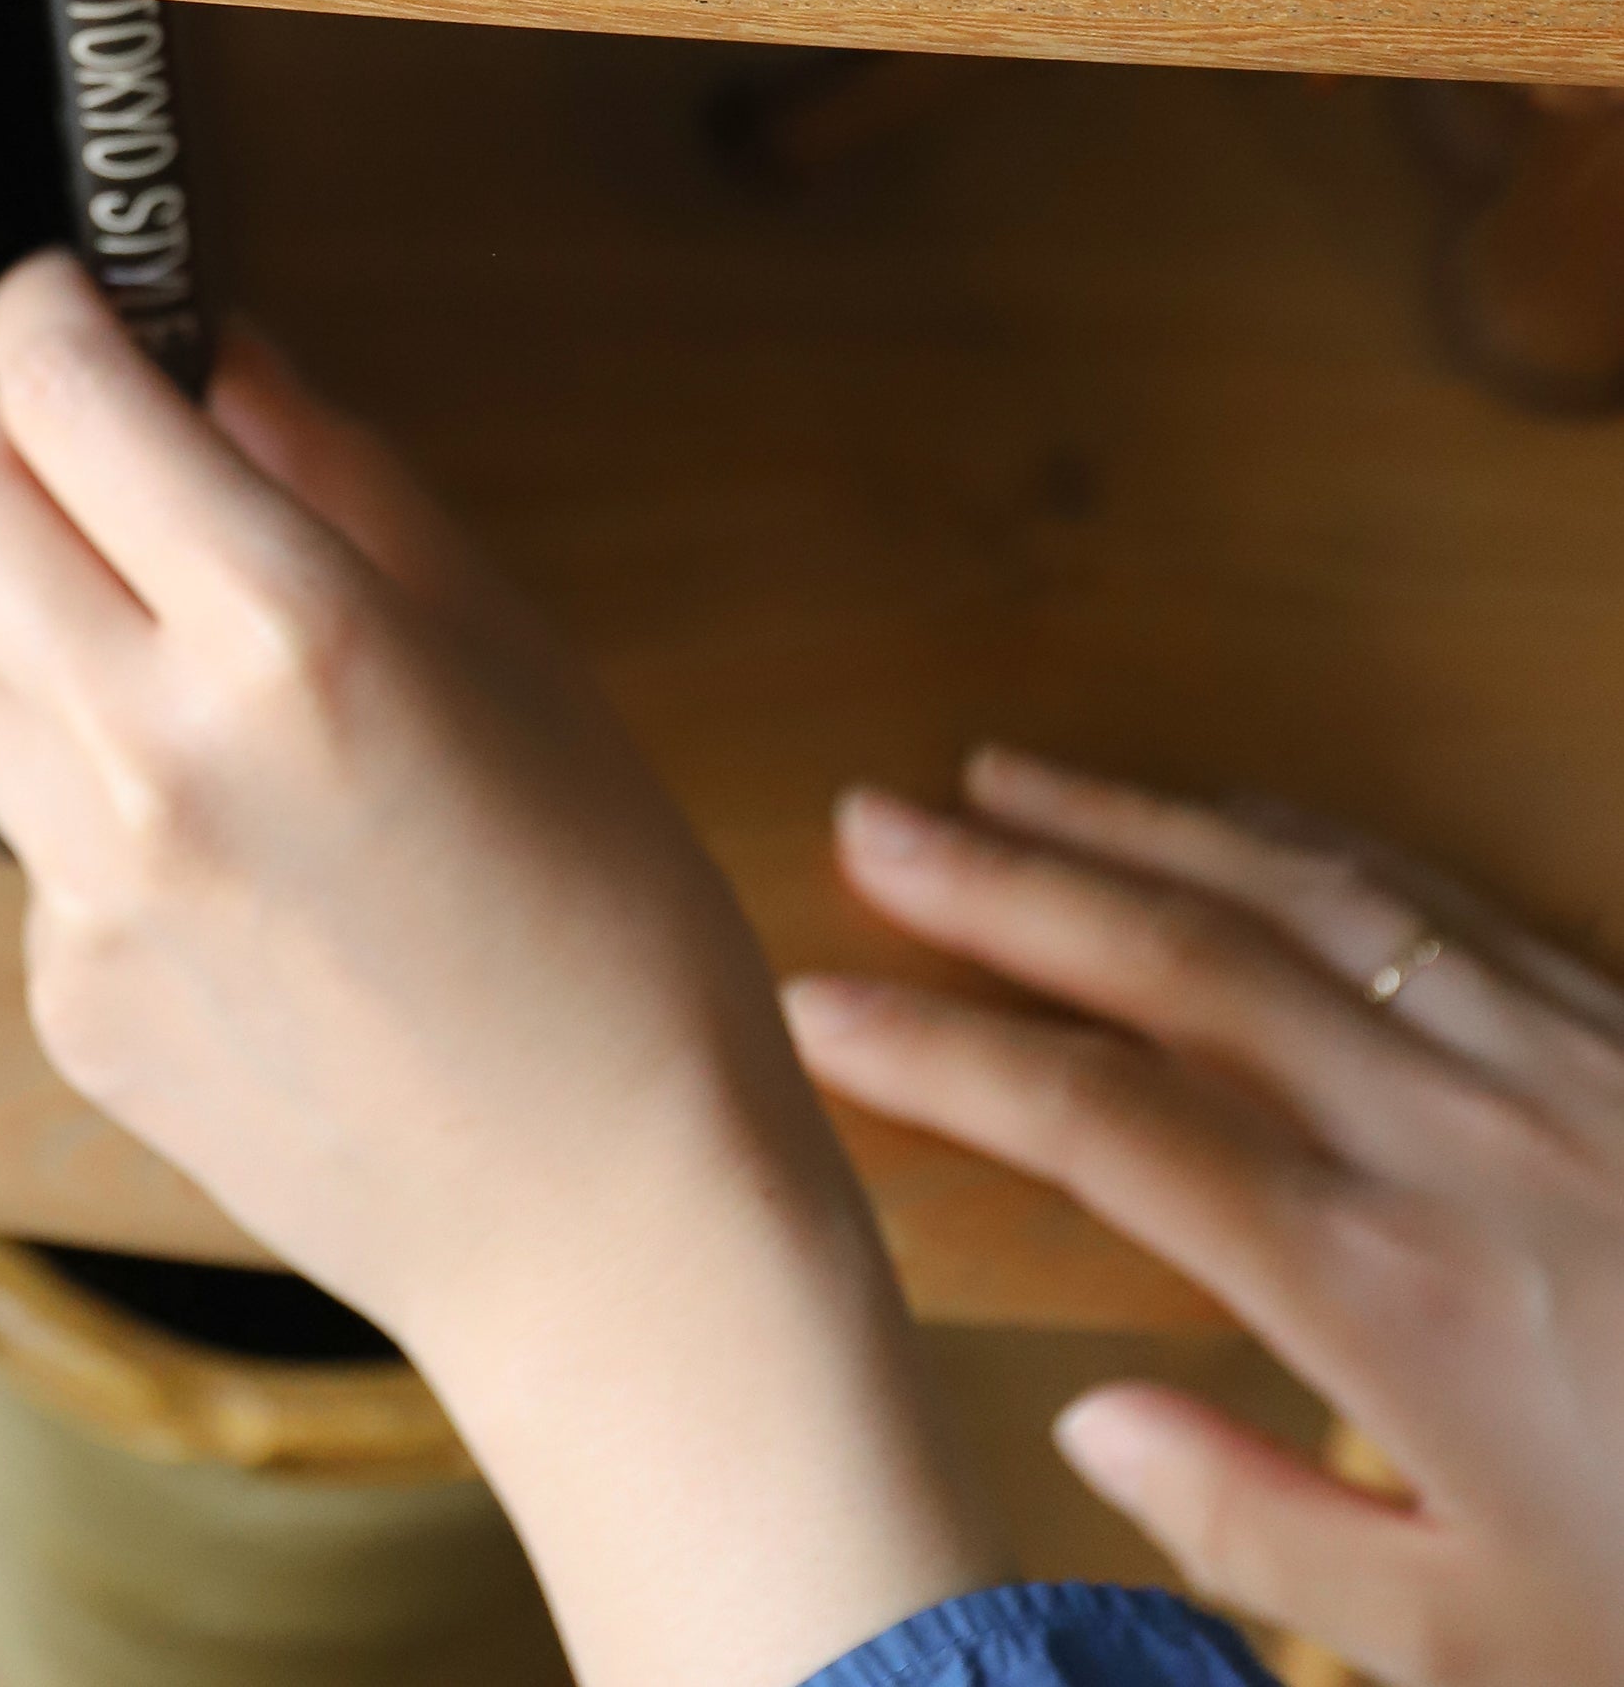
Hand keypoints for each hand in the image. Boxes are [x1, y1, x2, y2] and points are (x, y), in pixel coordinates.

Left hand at [0, 254, 995, 1686]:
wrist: (604, 1215)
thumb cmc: (602, 908)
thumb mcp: (501, 633)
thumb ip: (329, 470)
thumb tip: (214, 350)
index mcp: (288, 631)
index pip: (62, 395)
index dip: (48, 314)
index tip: (69, 301)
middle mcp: (158, 749)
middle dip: (7, 448)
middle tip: (91, 459)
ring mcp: (90, 888)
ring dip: (31, 625)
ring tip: (169, 669)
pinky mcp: (65, 996)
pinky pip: (22, 830)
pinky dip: (85, 796)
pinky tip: (222, 850)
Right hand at [784, 748, 1623, 1686]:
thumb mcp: (1475, 1651)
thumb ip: (1263, 1529)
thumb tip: (1094, 1412)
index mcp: (1390, 1296)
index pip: (1107, 1130)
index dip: (949, 1054)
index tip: (821, 1004)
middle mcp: (1455, 1139)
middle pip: (1183, 960)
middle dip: (1009, 881)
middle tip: (871, 817)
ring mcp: (1551, 1062)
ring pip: (1301, 893)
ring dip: (1136, 819)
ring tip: (1005, 771)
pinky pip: (1426, 897)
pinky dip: (1294, 840)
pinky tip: (1227, 823)